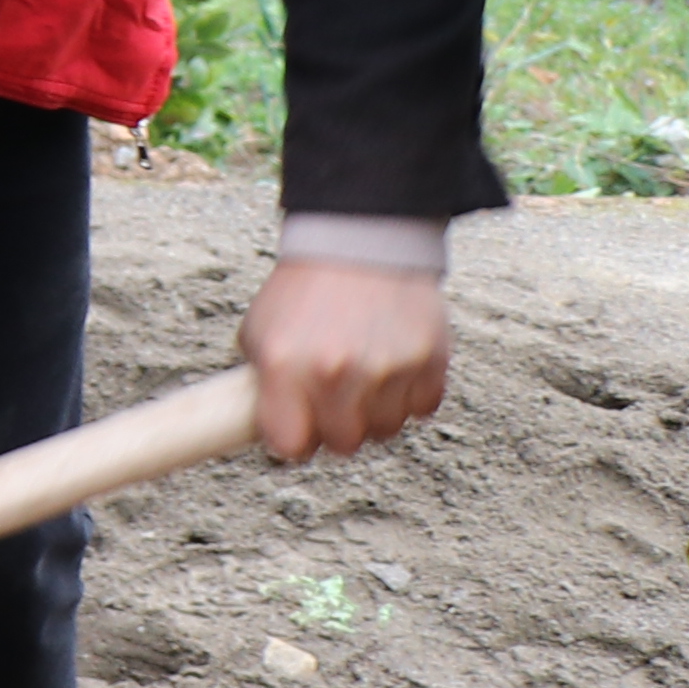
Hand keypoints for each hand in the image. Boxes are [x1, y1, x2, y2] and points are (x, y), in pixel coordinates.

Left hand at [242, 254, 450, 463]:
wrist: (359, 242)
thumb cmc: (305, 289)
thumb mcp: (259, 332)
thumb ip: (264, 385)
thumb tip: (274, 428)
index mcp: (285, 366)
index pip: (290, 446)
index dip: (294, 440)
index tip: (298, 427)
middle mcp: (336, 372)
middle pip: (343, 444)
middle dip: (336, 427)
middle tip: (333, 400)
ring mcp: (387, 368)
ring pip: (385, 430)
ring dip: (374, 413)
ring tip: (364, 377)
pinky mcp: (430, 360)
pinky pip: (422, 408)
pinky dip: (410, 396)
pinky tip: (393, 368)